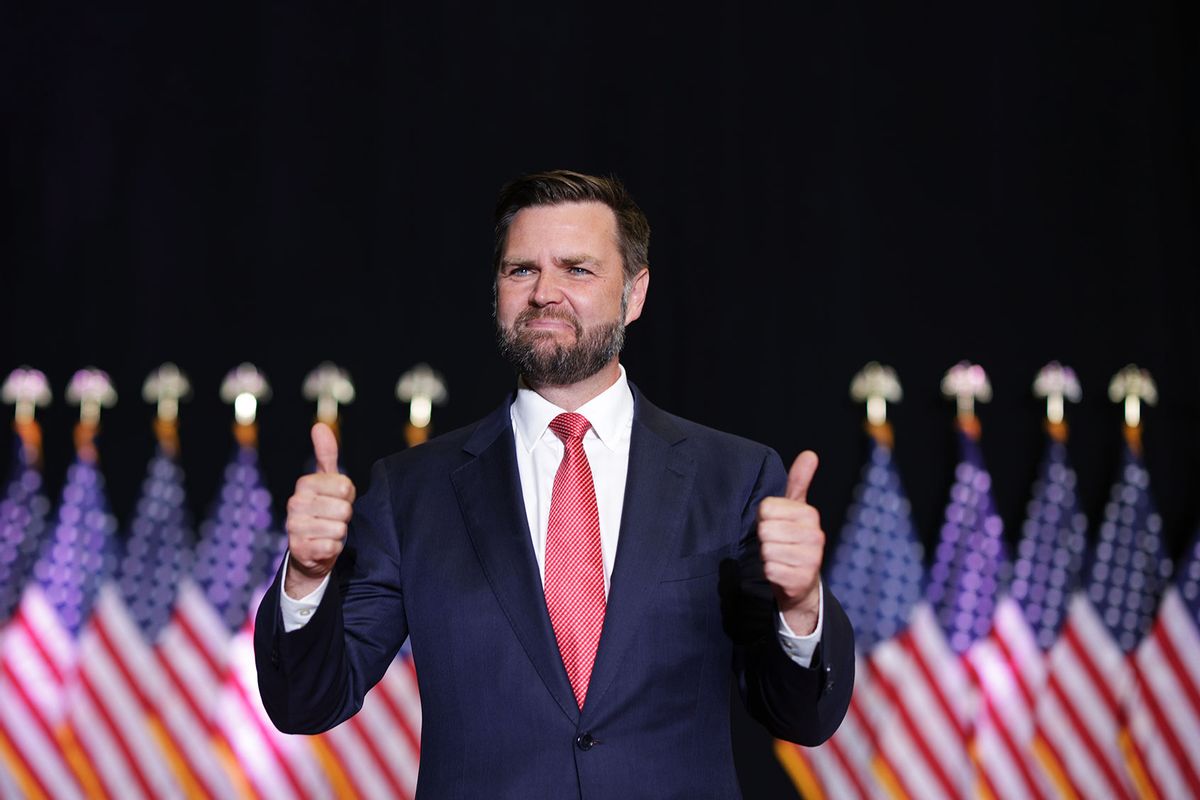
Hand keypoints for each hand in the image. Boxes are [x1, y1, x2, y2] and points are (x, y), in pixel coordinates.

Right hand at [284, 423, 355, 597]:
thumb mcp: (327, 481)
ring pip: (339, 528)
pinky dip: (333, 549)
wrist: (310, 551)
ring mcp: (294, 527)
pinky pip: (331, 546)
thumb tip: (320, 426)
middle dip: (345, 517)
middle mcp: (295, 503)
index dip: (348, 496)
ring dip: (339, 534)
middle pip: (344, 508)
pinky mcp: (299, 549)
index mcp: (304, 484)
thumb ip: (326, 454)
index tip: (338, 500)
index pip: (345, 486)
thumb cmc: (324, 511)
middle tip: (334, 519)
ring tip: (328, 532)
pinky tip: (323, 547)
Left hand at [757, 451, 823, 635]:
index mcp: (810, 514)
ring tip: (780, 557)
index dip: (764, 519)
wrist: (801, 582)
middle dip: (765, 538)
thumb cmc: (793, 539)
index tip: (776, 525)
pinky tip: (781, 571)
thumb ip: (799, 481)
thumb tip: (810, 454)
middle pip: (765, 530)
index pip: (766, 509)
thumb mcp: (796, 509)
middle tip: (777, 543)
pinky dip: (770, 572)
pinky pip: (769, 569)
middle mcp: (815, 535)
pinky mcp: (801, 579)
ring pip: (767, 550)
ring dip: (767, 556)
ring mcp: (811, 559)